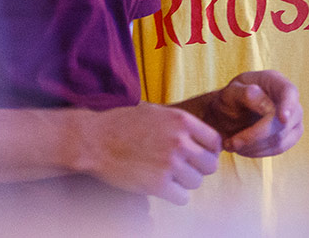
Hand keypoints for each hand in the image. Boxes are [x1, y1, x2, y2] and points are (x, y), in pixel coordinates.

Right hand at [74, 102, 221, 203]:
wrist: (95, 141)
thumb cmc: (122, 124)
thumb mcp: (155, 112)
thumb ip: (179, 123)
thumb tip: (200, 136)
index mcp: (182, 121)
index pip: (214, 142)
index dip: (208, 151)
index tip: (199, 156)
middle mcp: (180, 141)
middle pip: (210, 165)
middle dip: (198, 168)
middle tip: (184, 169)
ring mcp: (169, 164)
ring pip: (196, 182)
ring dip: (185, 182)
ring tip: (170, 177)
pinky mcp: (157, 185)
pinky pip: (182, 198)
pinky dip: (175, 196)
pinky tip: (163, 188)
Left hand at [203, 70, 302, 156]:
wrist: (225, 115)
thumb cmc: (228, 100)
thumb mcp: (229, 93)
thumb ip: (246, 95)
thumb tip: (266, 105)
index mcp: (274, 81)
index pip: (289, 92)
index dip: (289, 105)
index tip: (282, 119)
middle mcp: (288, 98)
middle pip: (284, 122)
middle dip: (256, 136)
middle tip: (231, 143)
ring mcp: (293, 118)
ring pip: (281, 139)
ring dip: (254, 147)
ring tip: (233, 145)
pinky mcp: (290, 135)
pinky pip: (279, 148)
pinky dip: (259, 152)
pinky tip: (244, 149)